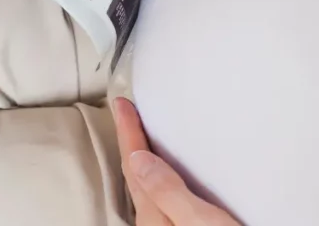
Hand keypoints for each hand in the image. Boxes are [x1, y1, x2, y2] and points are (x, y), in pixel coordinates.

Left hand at [113, 97, 240, 224]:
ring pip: (149, 185)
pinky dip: (161, 173)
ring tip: (143, 137)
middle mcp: (154, 221)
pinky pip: (163, 194)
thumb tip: (139, 158)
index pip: (134, 164)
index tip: (122, 104)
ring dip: (145, 157)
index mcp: (153, 214)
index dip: (128, 131)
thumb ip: (167, 190)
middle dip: (132, 142)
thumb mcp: (196, 219)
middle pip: (137, 174)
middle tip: (127, 114)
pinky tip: (170, 173)